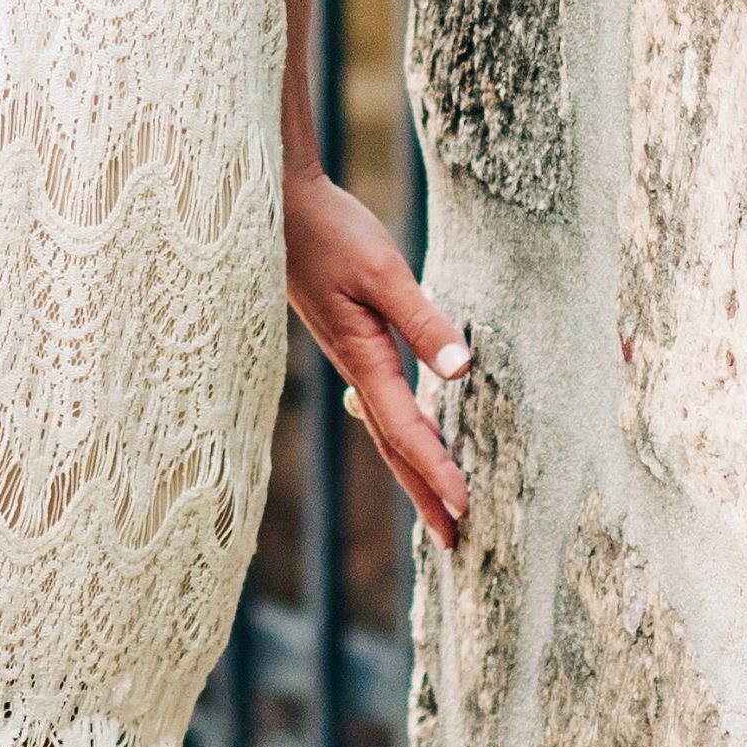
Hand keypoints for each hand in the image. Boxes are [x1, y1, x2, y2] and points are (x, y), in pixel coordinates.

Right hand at [285, 158, 472, 545]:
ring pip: (385, 428)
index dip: (436, 470)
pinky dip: (402, 432)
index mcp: (363, 358)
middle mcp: (355, 367)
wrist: (282, 205)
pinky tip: (413, 434)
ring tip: (437, 504)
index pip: (406, 430)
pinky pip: (381, 403)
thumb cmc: (331, 232)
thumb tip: (460, 372)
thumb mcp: (383, 271)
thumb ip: (422, 321)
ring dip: (413, 469)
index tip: (464, 509)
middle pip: (393, 446)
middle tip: (454, 541)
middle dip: (423, 493)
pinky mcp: (350, 340)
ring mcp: (349, 356)